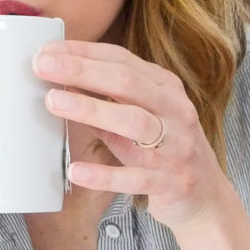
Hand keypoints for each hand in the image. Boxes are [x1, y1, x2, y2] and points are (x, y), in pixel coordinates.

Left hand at [33, 40, 233, 230]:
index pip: (121, 60)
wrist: (206, 199)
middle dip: (83, 71)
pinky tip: (76, 171)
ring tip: (53, 102)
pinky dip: (105, 175)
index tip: (46, 50)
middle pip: (127, 83)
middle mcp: (175, 112)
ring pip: (135, 123)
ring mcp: (176, 148)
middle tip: (42, 66)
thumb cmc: (162, 150)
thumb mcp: (141, 117)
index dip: (83, 52)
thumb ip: (106, 100)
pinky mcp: (171, 183)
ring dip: (91, 110)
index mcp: (166, 88)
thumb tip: (58, 79)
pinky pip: (136, 178)